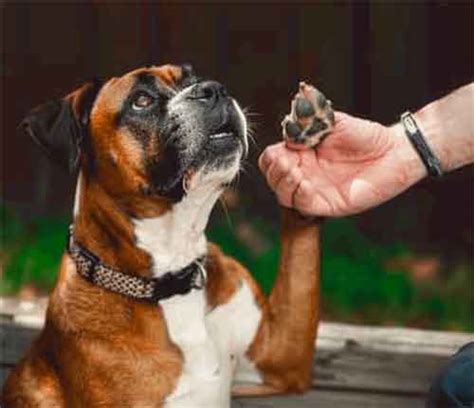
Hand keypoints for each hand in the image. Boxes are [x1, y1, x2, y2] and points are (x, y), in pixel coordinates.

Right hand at [259, 112, 425, 216]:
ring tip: (294, 172)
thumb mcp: (333, 121)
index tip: (282, 148)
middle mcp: (305, 173)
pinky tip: (305, 183)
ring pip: (283, 195)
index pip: (272, 159)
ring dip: (283, 183)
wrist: (393, 151)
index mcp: (302, 154)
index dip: (271, 156)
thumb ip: (310, 120)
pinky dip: (298, 195)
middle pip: (273, 178)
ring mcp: (315, 190)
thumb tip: (288, 119)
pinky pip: (304, 205)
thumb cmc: (366, 136)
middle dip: (274, 171)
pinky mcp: (328, 204)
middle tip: (285, 162)